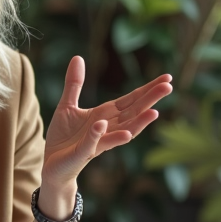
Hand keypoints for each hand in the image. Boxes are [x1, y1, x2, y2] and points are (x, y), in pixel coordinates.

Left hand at [42, 56, 172, 186]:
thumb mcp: (67, 105)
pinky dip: (100, 135)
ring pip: (122, 131)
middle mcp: (107, 128)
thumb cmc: (63, 137)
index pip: (131, 100)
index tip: (167, 77)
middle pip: (133, 112)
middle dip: (150, 100)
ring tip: (154, 112)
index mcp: (105, 114)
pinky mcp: (83, 153)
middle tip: (169, 87)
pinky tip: (104, 126)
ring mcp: (98, 141)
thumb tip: (77, 57)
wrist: (51, 164)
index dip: (147, 88)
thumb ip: (74, 83)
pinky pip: (93, 143)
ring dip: (138, 123)